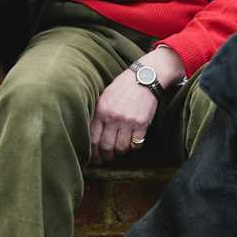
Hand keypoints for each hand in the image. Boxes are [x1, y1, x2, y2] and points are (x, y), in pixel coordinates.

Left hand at [89, 46, 184, 163]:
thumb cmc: (123, 87)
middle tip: (106, 158)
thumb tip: (91, 135)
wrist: (144, 77)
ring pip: (121, 148)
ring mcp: (128, 121)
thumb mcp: (105, 96)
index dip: (93, 152)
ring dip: (120, 152)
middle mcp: (113, 117)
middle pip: (106, 146)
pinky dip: (133, 147)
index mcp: (101, 110)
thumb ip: (98, 113)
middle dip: (106, 156)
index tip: (95, 158)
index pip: (93, 138)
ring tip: (119, 151)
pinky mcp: (142, 124)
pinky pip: (136, 144)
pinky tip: (131, 143)